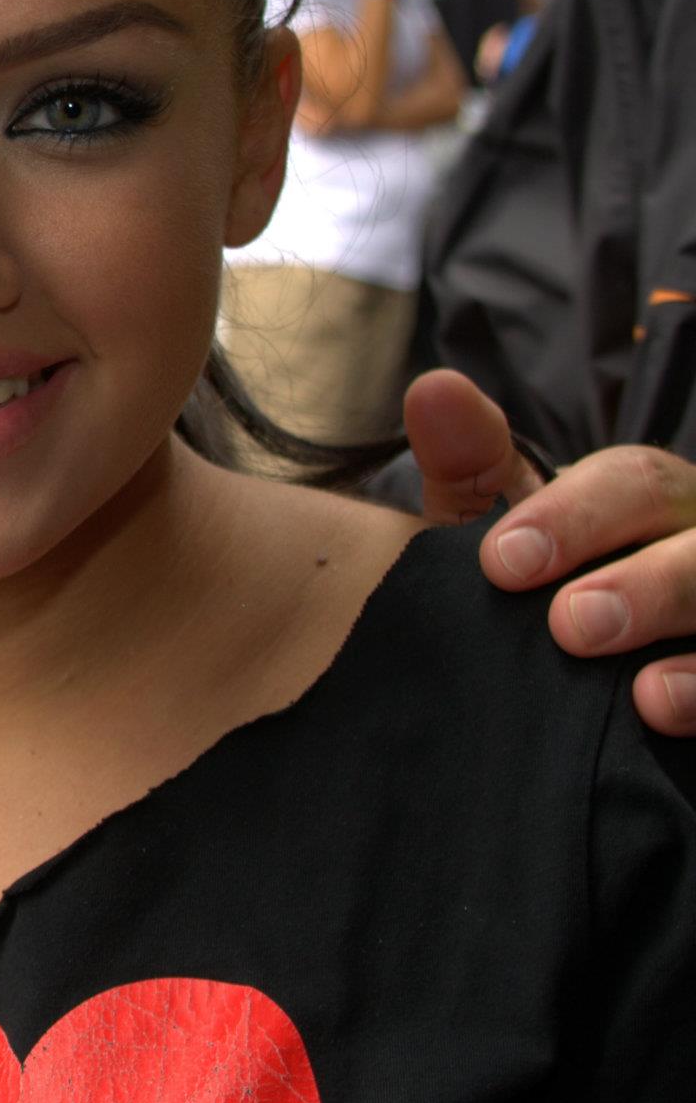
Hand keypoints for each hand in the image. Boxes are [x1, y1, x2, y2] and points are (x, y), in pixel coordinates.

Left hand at [404, 370, 695, 734]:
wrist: (555, 670)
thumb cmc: (531, 578)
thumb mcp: (495, 519)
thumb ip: (469, 462)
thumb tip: (432, 388)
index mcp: (646, 497)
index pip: (631, 482)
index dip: (573, 518)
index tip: (503, 564)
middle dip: (647, 586)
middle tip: (572, 626)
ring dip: (695, 648)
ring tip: (646, 694)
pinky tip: (668, 714)